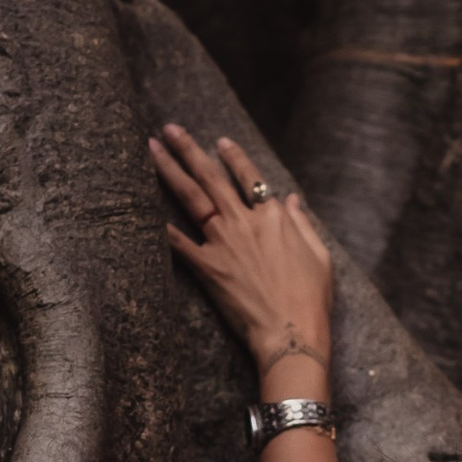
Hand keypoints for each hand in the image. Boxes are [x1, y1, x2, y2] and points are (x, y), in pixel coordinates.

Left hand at [150, 122, 335, 385]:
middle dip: (189, 149)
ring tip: (152, 148)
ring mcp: (224, 243)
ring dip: (170, 170)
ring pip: (191, 197)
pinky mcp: (208, 268)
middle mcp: (246, 222)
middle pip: (212, 177)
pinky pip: (178, 243)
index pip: (250, 176)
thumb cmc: (311, 299)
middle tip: (170, 129)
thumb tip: (292, 199)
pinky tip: (142, 208)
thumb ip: (303, 223)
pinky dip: (160, 226)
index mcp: (274, 217)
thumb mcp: (320, 255)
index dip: (234, 157)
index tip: (219, 141)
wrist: (292, 333)